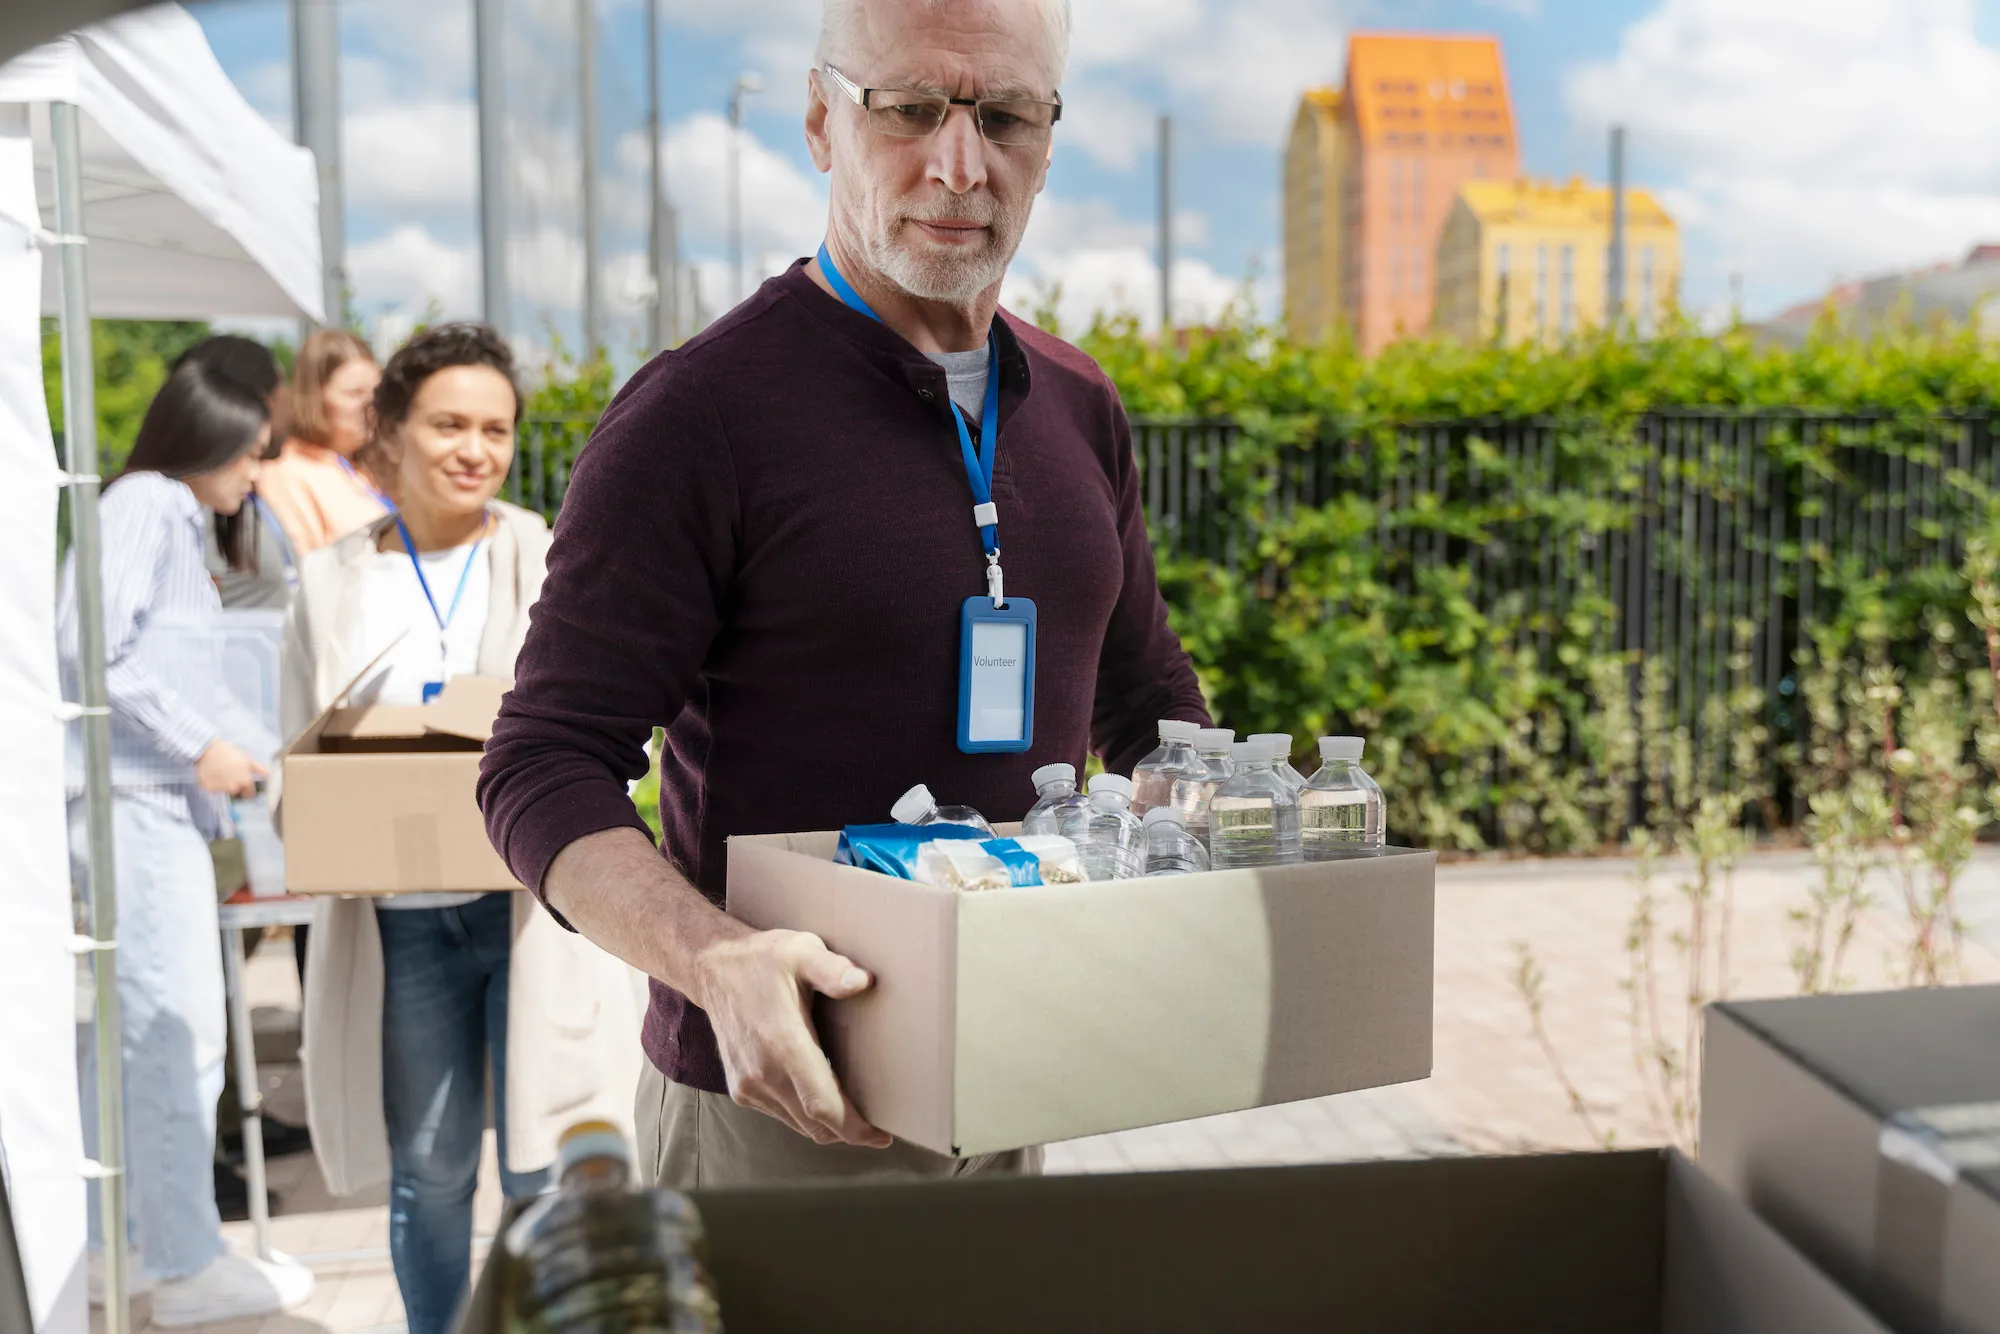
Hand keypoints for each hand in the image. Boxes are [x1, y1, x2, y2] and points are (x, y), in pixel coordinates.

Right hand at [193, 740, 266, 797]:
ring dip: (224, 784)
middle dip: (236, 785)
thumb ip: (260, 769)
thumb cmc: (230, 752)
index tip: (244, 784)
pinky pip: (213, 789)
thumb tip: (269, 776)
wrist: (208, 749)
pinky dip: (213, 784)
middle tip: (231, 772)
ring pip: (225, 790)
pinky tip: (213, 773)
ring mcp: (220, 789)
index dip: (248, 789)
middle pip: (237, 791)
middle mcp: (234, 788)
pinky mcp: (209, 789)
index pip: (249, 794)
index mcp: (245, 781)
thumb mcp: (248, 759)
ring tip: (221, 771)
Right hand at [694, 929, 893, 1148]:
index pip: (823, 1106)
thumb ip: (832, 969)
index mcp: (783, 1043)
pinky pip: (782, 1115)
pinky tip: (822, 1100)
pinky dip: (805, 1116)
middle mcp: (763, 1072)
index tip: (882, 1136)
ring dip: (828, 1126)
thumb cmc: (761, 959)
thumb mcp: (801, 951)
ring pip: (799, 1124)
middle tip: (879, 1129)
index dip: (855, 1128)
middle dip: (850, 1131)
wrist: (712, 969)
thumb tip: (863, 982)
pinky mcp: (741, 1089)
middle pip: (815, 1123)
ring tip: (856, 1117)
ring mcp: (748, 1085)